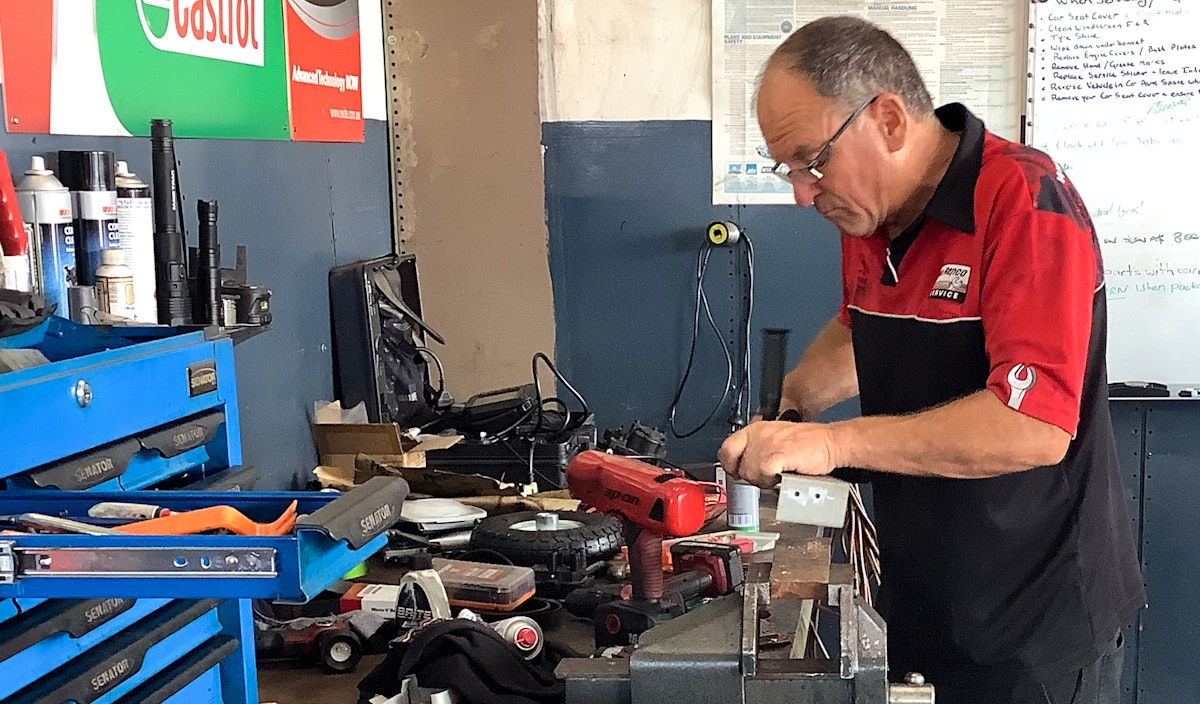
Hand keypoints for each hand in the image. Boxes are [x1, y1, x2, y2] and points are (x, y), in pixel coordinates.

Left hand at [718, 421, 838, 488]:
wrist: (832, 443)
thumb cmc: (810, 443)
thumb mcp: (777, 438)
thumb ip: (759, 447)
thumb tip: (745, 463)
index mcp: (756, 428)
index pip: (726, 448)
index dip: (730, 465)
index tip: (736, 472)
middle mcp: (758, 434)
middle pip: (737, 465)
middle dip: (750, 476)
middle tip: (765, 477)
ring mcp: (766, 444)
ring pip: (749, 473)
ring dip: (763, 481)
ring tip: (778, 476)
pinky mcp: (776, 455)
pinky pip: (763, 475)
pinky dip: (772, 481)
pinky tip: (782, 478)